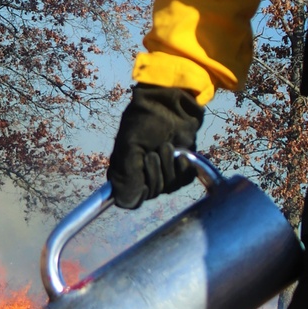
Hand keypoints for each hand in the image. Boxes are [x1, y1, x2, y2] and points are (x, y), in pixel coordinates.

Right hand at [107, 84, 203, 209]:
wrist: (170, 106)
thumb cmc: (145, 121)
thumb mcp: (129, 145)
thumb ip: (127, 175)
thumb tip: (127, 202)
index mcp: (123, 171)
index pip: (129, 199)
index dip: (138, 190)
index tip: (142, 175)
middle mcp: (141, 175)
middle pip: (151, 193)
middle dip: (156, 172)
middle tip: (154, 151)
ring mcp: (161, 173)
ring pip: (168, 188)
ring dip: (169, 166)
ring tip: (167, 146)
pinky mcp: (179, 169)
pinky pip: (183, 182)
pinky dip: (184, 169)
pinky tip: (181, 155)